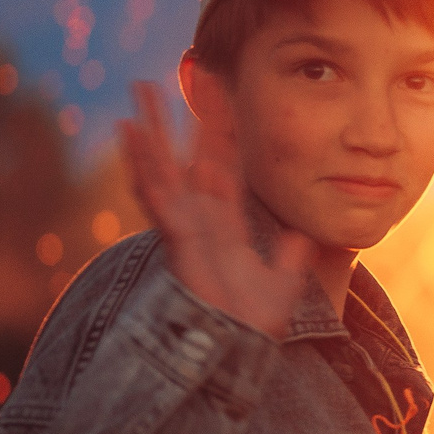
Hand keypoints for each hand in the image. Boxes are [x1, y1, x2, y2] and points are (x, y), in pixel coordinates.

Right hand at [118, 81, 312, 341]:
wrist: (236, 349)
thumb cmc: (250, 324)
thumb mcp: (281, 284)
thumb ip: (291, 259)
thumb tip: (304, 239)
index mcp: (223, 222)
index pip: (220, 165)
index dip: (218, 133)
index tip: (219, 99)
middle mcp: (198, 218)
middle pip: (183, 157)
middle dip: (173, 121)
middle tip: (159, 84)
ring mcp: (183, 224)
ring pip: (163, 167)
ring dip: (150, 131)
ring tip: (138, 94)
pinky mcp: (175, 234)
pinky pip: (155, 193)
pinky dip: (142, 163)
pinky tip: (129, 133)